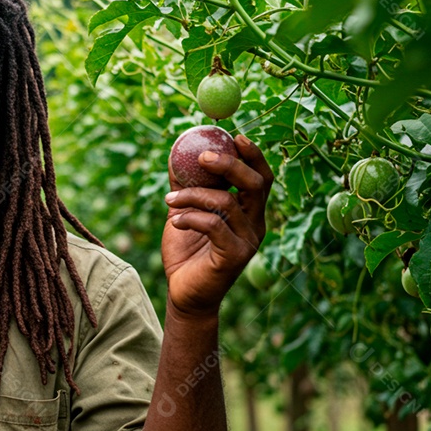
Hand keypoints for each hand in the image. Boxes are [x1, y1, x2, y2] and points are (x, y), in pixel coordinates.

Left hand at [162, 134, 271, 317]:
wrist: (183, 295)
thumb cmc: (186, 253)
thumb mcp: (184, 213)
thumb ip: (186, 187)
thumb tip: (177, 155)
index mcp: (249, 211)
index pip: (261, 177)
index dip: (252, 155)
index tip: (233, 136)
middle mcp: (256, 224)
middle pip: (255, 184)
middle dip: (230, 164)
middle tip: (203, 156)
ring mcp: (248, 241)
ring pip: (227, 203)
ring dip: (193, 195)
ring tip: (168, 200)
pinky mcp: (235, 257)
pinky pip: (214, 226)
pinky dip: (191, 217)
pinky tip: (175, 221)